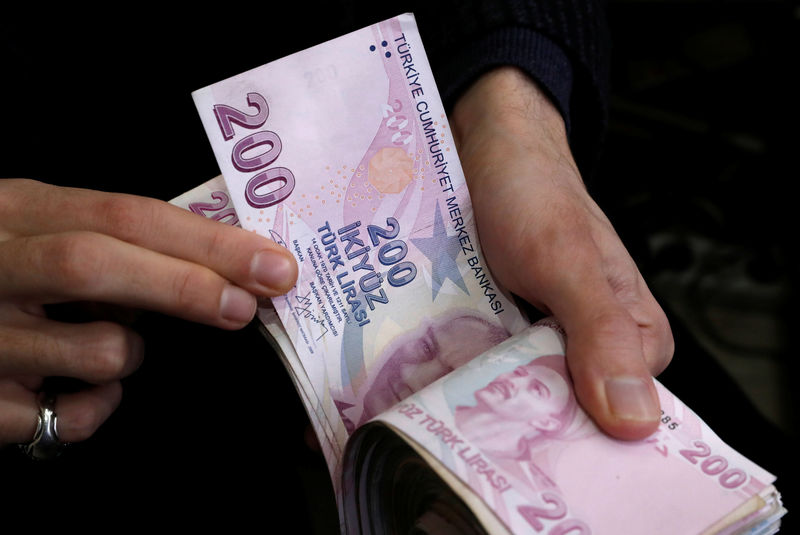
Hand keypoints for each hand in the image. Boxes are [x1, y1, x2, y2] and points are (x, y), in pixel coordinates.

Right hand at [0, 179, 297, 446]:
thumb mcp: (36, 225)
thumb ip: (109, 235)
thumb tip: (214, 263)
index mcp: (17, 210)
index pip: (124, 214)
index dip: (206, 241)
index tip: (272, 265)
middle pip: (97, 265)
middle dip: (186, 285)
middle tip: (248, 306)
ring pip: (96, 351)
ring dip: (128, 353)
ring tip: (105, 342)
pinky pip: (69, 416)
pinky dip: (92, 408)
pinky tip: (67, 391)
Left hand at [452, 67, 673, 439]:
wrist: (485, 149)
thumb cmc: (534, 192)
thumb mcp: (569, 261)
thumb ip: (601, 332)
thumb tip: (635, 421)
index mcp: (635, 338)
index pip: (616, 423)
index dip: (572, 445)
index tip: (522, 459)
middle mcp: (592, 346)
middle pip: (560, 416)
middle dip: (516, 427)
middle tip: (469, 428)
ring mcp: (542, 341)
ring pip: (517, 397)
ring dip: (479, 405)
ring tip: (440, 406)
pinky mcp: (503, 332)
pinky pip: (485, 371)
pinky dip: (460, 378)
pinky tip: (431, 382)